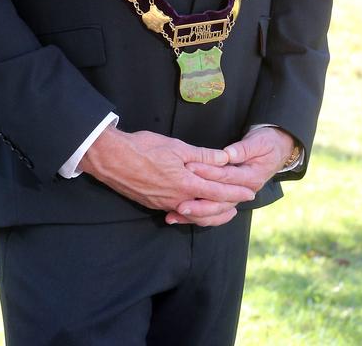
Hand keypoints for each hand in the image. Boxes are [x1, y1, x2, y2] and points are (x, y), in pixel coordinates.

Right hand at [79, 127, 255, 223]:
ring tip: (222, 210)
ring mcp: (164, 204)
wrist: (112, 159)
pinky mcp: (153, 204)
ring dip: (211, 213)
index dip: (236, 192)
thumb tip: (224, 159)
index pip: (218, 192)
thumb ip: (202, 156)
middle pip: (209, 210)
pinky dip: (192, 213)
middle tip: (240, 205)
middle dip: (227, 207)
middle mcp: (177, 199)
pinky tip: (193, 210)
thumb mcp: (176, 146)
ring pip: (194, 215)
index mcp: (186, 184)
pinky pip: (178, 213)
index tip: (250, 193)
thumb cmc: (143, 148)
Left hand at [167, 127, 295, 225]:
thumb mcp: (259, 142)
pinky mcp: (228, 198)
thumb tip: (229, 154)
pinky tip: (179, 216)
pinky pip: (213, 212)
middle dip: (198, 204)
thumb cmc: (267, 144)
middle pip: (219, 202)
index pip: (226, 176)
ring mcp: (236, 198)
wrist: (278, 150)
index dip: (207, 172)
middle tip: (179, 204)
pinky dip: (197, 215)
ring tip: (175, 214)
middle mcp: (244, 192)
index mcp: (251, 177)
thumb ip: (243, 149)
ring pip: (215, 212)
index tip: (189, 167)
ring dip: (195, 214)